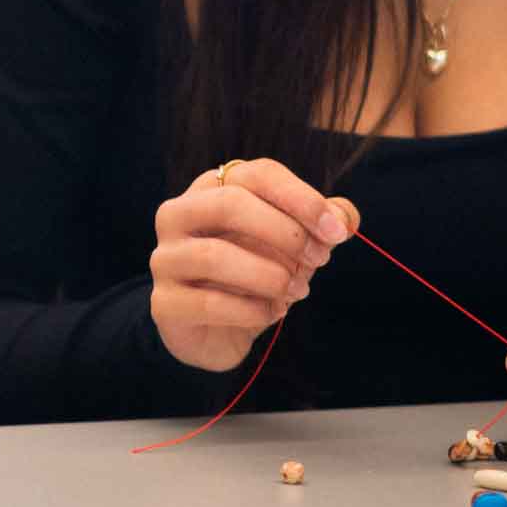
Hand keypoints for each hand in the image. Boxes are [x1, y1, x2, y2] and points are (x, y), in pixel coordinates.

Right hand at [148, 157, 352, 372]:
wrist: (216, 331)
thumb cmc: (255, 274)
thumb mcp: (294, 245)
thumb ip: (323, 224)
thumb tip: (343, 218)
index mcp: (210, 190)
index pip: (255, 175)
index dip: (301, 199)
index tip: (337, 232)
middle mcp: (178, 215)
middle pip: (228, 203)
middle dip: (286, 233)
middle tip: (320, 260)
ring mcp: (164, 258)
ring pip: (215, 256)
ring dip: (271, 276)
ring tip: (298, 291)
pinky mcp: (163, 302)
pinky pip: (210, 302)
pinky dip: (253, 310)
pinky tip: (272, 312)